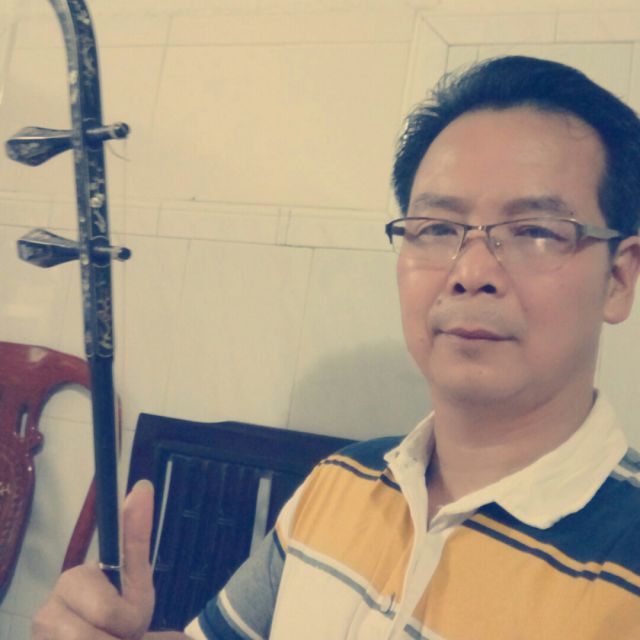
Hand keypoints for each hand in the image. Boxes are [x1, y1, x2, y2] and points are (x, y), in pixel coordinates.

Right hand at [33, 480, 155, 638]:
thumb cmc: (123, 613)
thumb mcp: (137, 577)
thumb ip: (136, 536)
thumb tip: (143, 485)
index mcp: (73, 582)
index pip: (108, 611)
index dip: (125, 620)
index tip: (126, 623)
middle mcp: (47, 610)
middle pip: (98, 634)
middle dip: (120, 635)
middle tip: (123, 631)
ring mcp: (40, 634)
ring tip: (110, 638)